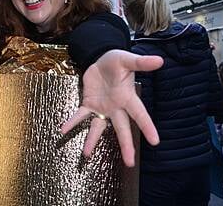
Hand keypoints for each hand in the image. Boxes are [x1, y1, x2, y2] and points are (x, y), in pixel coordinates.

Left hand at [60, 49, 162, 166]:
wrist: (101, 59)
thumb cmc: (117, 61)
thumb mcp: (127, 60)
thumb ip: (141, 63)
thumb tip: (159, 60)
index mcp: (128, 98)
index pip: (140, 114)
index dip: (147, 127)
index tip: (155, 141)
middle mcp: (116, 107)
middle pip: (122, 129)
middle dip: (126, 146)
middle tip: (129, 163)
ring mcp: (102, 108)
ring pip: (98, 128)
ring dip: (92, 141)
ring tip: (86, 155)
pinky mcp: (89, 103)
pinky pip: (80, 115)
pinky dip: (72, 122)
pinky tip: (63, 130)